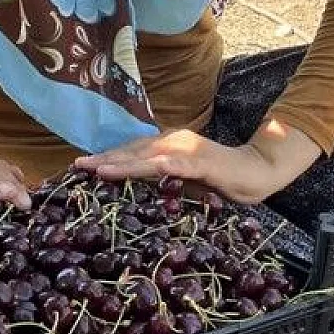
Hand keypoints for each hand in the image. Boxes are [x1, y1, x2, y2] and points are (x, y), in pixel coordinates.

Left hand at [74, 129, 290, 205]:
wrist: (255, 170)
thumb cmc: (217, 179)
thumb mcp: (181, 181)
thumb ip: (159, 181)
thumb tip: (132, 191)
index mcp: (167, 144)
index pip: (131, 150)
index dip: (107, 157)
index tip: (82, 166)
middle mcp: (173, 142)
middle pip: (133, 150)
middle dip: (105, 159)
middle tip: (78, 167)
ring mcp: (188, 150)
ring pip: (149, 157)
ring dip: (123, 163)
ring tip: (99, 169)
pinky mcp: (203, 162)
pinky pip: (179, 165)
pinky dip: (162, 166)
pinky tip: (148, 169)